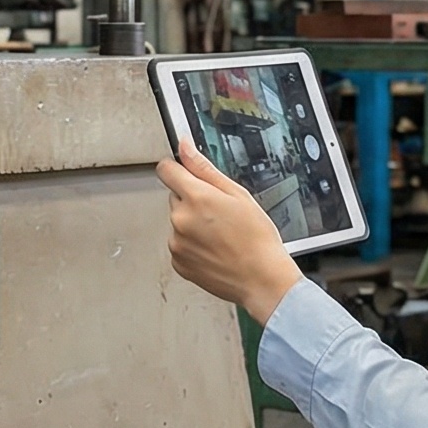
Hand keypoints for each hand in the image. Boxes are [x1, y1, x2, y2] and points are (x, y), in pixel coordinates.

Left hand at [156, 140, 303, 321]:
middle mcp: (180, 219)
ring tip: (220, 235)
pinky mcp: (178, 262)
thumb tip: (185, 148)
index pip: (166, 170)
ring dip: (192, 224)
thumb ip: (204, 168)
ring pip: (179, 222)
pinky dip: (192, 244)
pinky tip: (215, 248)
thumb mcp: (238, 194)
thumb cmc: (257, 239)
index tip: (185, 172)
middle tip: (220, 212)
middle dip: (193, 200)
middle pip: (175, 197)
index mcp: (196, 198)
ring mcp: (177, 243)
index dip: (177, 168)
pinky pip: (180, 244)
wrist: (261, 279)